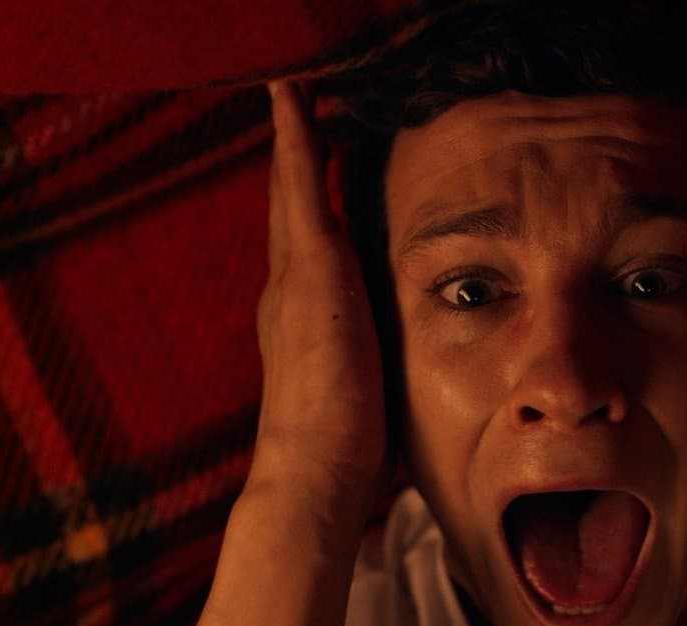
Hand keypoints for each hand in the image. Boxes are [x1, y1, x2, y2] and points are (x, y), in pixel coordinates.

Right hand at [252, 80, 386, 502]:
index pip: (306, 259)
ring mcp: (292, 279)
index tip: (317, 188)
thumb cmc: (346, 457)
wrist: (313, 473)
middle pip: (289, 215)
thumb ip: (375, 387)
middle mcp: (286, 296)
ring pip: (288, 189)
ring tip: (292, 92)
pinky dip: (295, 136)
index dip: (307, 219)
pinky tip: (295, 95)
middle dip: (294, 168)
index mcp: (301, 328)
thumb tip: (400, 413)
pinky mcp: (311, 268)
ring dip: (292, 139)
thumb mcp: (366, 406)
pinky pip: (298, 182)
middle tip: (296, 118)